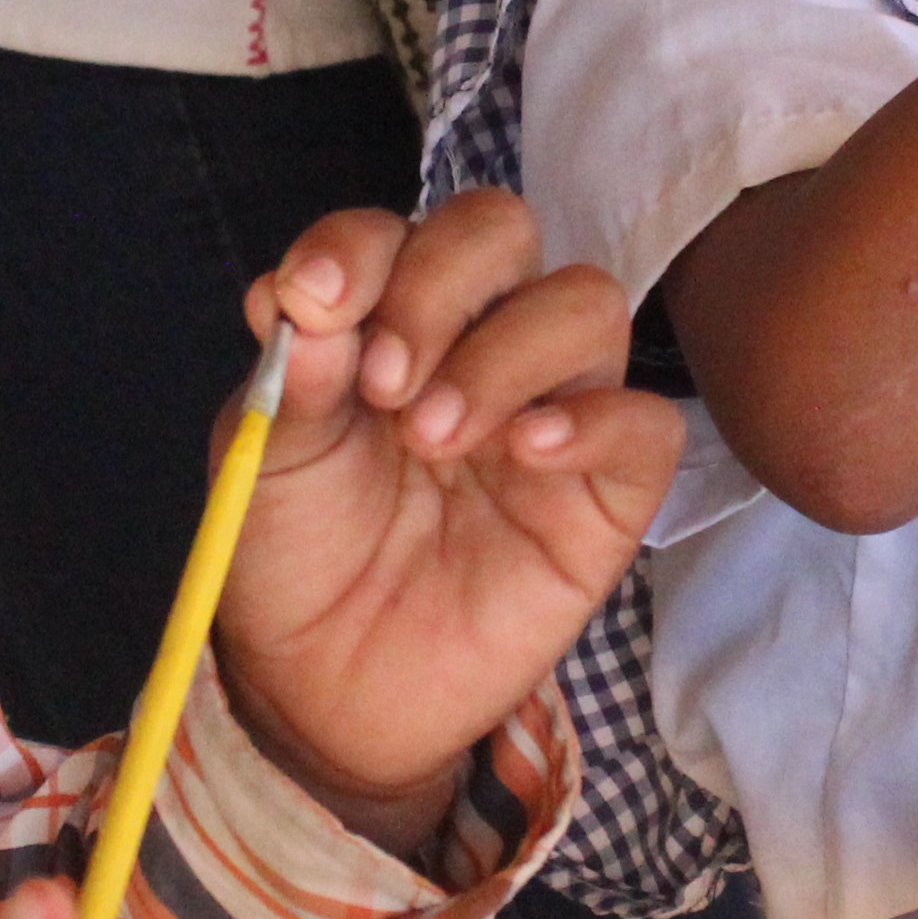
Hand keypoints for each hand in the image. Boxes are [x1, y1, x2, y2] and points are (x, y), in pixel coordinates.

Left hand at [209, 193, 680, 851]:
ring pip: (585, 305)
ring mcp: (551, 409)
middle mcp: (479, 341)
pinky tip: (528, 451)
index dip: (361, 248)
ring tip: (432, 436)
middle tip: (383, 381)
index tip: (311, 305)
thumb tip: (305, 297)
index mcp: (392, 315)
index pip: (403, 230)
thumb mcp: (269, 458)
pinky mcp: (606, 495)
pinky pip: (647, 425)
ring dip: (505, 351)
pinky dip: (597, 419)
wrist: (325, 687)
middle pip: (504, 232)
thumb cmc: (299, 553)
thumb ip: (295, 375)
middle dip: (439, 284)